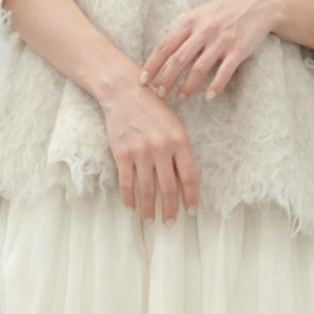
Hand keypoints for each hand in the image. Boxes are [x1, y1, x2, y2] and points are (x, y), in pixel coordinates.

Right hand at [100, 71, 199, 224]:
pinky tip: (132, 207)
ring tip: (151, 220)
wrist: (124, 91)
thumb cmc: (153, 106)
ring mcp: (140, 152)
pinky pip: (126, 183)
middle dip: (170, 209)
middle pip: (168, 188)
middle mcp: (161, 148)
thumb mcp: (174, 123)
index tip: (190, 211)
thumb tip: (182, 179)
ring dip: (149, 209)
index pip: (189, 177)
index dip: (190, 197)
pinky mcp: (122, 153)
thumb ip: (179, 148)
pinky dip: (129, 198)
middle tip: (170, 222)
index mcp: (179, 140)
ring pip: (147, 190)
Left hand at [139, 0, 275, 101]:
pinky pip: (224, 71)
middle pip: (179, 59)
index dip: (152, 64)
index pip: (165, 46)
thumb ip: (184, 30)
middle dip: (166, 79)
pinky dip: (216, 85)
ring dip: (188, 86)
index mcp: (191, 21)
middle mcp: (204, 31)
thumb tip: (165, 51)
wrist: (258, 4)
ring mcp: (221, 41)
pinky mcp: (238, 50)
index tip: (143, 80)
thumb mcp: (200, 13)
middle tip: (159, 94)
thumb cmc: (225, 10)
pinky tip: (209, 96)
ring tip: (180, 97)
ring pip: (199, 68)